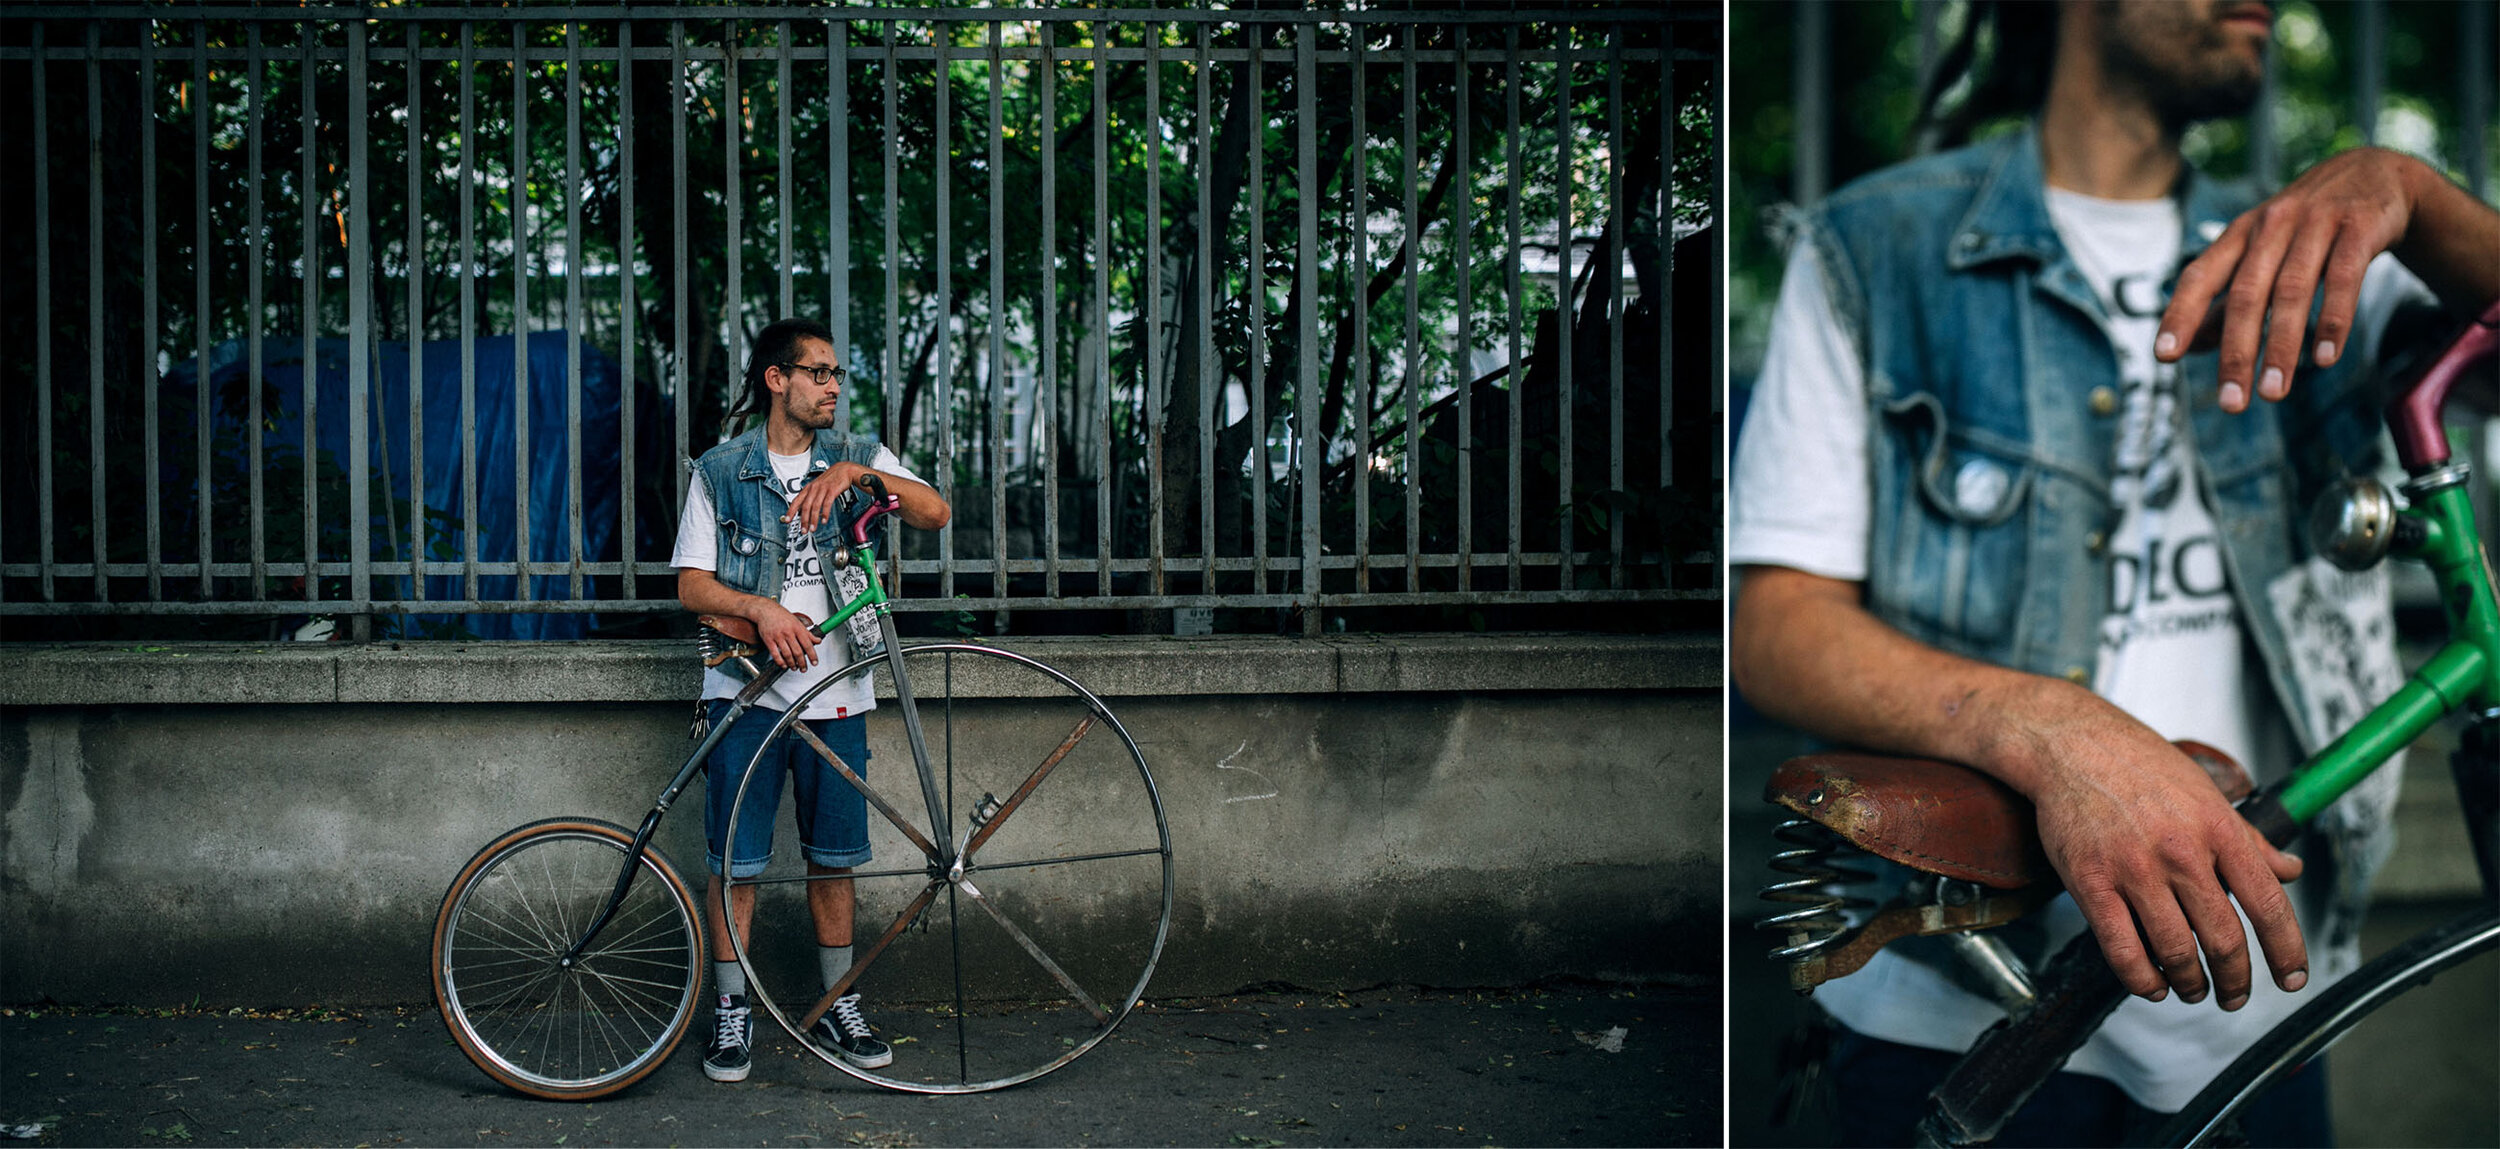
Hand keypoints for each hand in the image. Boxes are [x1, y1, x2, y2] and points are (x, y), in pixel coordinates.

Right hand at [751, 603, 820, 670]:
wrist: (766, 610)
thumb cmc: (781, 616)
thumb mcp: (797, 622)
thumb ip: (807, 633)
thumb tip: (818, 640)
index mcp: (797, 628)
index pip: (808, 644)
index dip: (812, 655)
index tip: (814, 662)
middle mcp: (788, 632)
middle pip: (798, 652)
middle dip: (802, 663)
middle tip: (804, 668)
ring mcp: (778, 636)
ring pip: (787, 654)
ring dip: (792, 664)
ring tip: (794, 668)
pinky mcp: (769, 640)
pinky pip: (775, 654)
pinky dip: (780, 662)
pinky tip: (783, 665)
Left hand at [785, 463, 878, 533]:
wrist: (844, 470)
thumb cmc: (832, 479)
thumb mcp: (818, 486)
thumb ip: (812, 496)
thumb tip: (806, 508)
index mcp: (809, 488)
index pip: (796, 500)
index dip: (791, 511)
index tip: (787, 520)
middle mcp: (814, 488)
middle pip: (806, 506)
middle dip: (803, 520)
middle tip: (803, 530)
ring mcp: (822, 489)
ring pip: (815, 507)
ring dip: (813, 520)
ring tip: (813, 528)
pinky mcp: (832, 490)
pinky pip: (826, 504)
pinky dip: (824, 513)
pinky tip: (824, 520)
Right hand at [2019, 693, 2307, 1008]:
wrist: (2071, 745)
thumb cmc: (2141, 766)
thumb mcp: (2207, 794)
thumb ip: (2250, 839)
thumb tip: (2289, 871)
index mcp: (2219, 829)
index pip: (2268, 905)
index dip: (2286, 951)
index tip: (2290, 979)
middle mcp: (2182, 852)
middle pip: (2223, 939)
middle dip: (2236, 980)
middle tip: (2235, 996)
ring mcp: (2134, 869)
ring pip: (2175, 951)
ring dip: (2190, 984)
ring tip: (2193, 991)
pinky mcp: (2091, 881)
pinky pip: (2122, 948)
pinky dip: (2142, 979)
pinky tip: (2152, 985)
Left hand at [2157, 148, 2429, 411]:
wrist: (2374, 174)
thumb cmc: (2304, 228)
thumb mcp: (2262, 254)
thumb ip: (2228, 298)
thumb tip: (2191, 347)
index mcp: (2239, 235)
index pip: (2199, 277)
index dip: (2180, 315)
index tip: (2163, 357)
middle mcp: (2271, 226)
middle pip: (2246, 295)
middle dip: (2236, 352)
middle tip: (2231, 403)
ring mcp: (2316, 223)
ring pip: (2292, 291)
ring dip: (2281, 347)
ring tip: (2274, 393)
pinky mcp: (2359, 226)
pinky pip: (2344, 278)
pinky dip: (2333, 320)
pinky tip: (2324, 359)